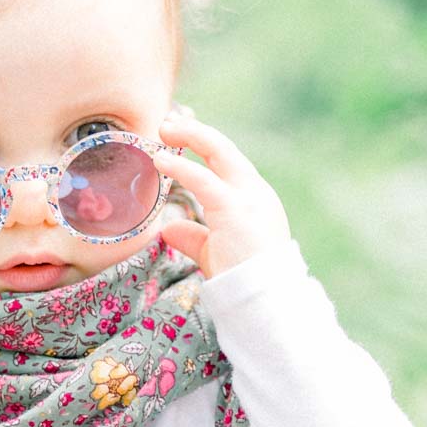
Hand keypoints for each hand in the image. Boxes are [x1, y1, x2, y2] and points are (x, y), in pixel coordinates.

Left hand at [152, 111, 293, 279]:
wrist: (265, 301)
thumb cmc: (242, 281)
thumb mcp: (215, 252)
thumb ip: (194, 237)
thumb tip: (168, 229)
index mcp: (255, 199)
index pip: (229, 162)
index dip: (203, 145)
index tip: (179, 136)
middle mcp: (255, 192)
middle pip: (225, 148)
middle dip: (195, 132)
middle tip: (167, 125)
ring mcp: (248, 198)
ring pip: (218, 151)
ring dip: (188, 136)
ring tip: (162, 131)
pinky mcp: (234, 210)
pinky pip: (203, 179)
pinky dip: (180, 166)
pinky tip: (161, 160)